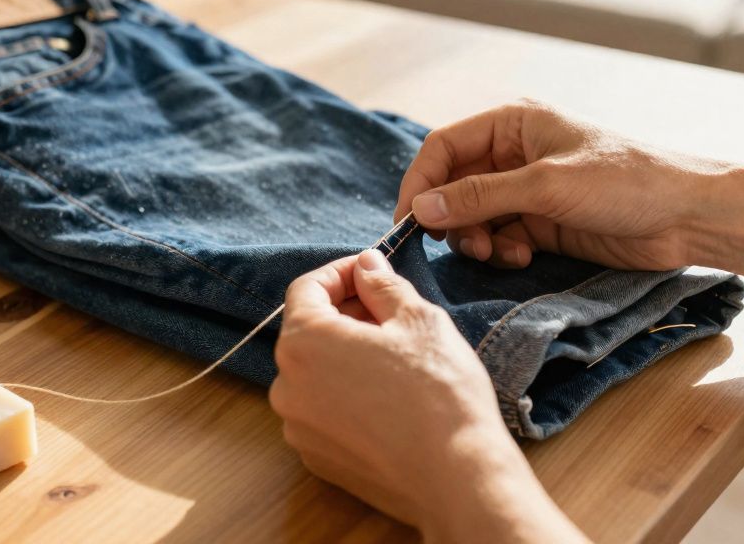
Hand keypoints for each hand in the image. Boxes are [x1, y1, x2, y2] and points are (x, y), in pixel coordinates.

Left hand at [270, 250, 585, 542]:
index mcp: (304, 341)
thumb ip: (383, 285)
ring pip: (315, 373)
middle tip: (390, 310)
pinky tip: (387, 396)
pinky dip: (346, 394)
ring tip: (394, 355)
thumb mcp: (418, 320)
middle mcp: (286, 385)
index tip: (370, 271)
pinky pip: (323, 411)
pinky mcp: (316, 458)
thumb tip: (366, 265)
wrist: (457, 478)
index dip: (340, 272)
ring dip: (345, 355)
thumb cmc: (439, 392)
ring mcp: (298, 427)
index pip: (306, 289)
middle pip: (308, 332)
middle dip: (345, 313)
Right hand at [395, 99, 721, 270]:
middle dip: (451, 217)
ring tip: (498, 254)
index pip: (443, 147)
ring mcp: (527, 188)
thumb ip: (479, 197)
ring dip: (476, 238)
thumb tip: (420, 209)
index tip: (409, 223)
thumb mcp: (545, 186)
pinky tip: (522, 256)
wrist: (688, 216)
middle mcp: (514, 152)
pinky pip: (498, 235)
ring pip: (473, 215)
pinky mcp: (542, 221)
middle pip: (453, 184)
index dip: (420, 183)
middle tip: (465, 247)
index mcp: (513, 122)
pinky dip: (500, 250)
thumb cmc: (625, 181)